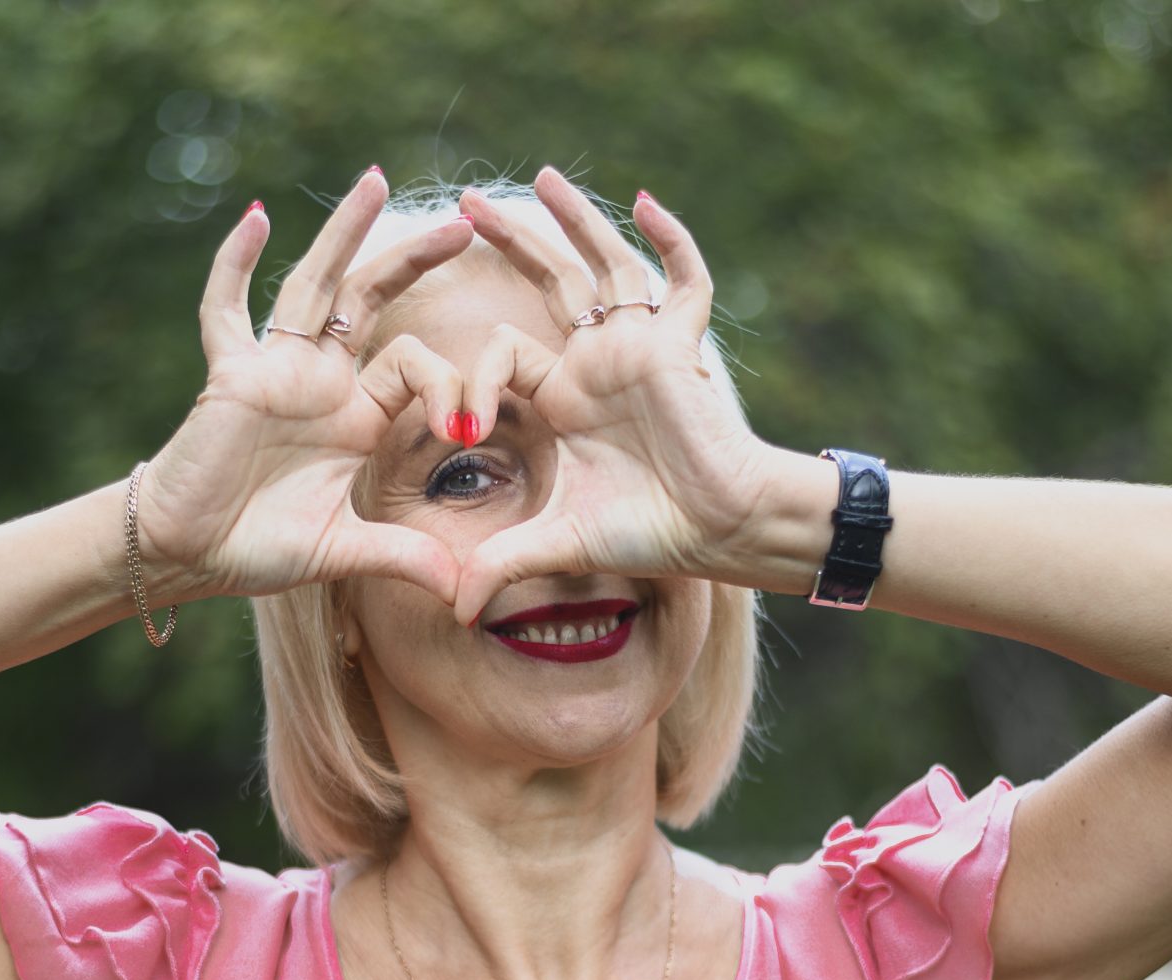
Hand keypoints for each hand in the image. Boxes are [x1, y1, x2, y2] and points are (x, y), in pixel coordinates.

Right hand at [135, 167, 479, 605]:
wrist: (186, 554)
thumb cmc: (256, 547)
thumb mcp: (342, 551)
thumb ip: (402, 558)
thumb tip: (462, 591)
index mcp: (355, 417)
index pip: (416, 368)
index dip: (449, 387)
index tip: (465, 427)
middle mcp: (320, 381)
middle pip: (374, 300)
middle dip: (416, 259)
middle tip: (465, 221)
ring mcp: (275, 370)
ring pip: (315, 286)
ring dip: (345, 234)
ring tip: (376, 182)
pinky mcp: (230, 374)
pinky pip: (228, 310)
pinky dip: (237, 263)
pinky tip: (257, 217)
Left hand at [441, 168, 793, 628]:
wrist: (719, 530)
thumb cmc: (647, 533)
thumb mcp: (559, 542)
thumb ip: (503, 564)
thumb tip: (453, 610)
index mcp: (559, 399)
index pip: (501, 356)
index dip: (471, 380)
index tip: (458, 424)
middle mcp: (594, 362)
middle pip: (546, 284)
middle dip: (507, 243)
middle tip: (462, 203)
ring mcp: (637, 346)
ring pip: (603, 265)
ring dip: (575, 221)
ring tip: (542, 177)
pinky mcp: (679, 344)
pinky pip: (682, 281)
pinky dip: (670, 241)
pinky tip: (646, 202)